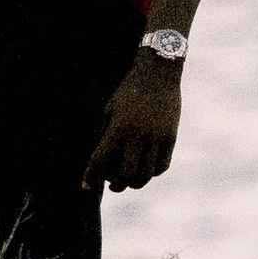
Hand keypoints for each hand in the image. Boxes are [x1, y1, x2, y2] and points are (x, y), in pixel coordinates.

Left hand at [83, 54, 181, 192]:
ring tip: (129, 182)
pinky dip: (152, 173)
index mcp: (118, 129)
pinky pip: (162, 166)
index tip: (86, 185)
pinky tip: (146, 170)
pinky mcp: (170, 138)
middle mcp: (137, 137)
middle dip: (116, 185)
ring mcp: (156, 138)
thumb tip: (100, 159)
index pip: (100, 162)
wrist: (157, 73)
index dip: (91, 176)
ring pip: (146, 175)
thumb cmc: (128, 90)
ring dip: (135, 183)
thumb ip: (106, 134)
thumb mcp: (110, 109)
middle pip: (125, 175)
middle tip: (112, 185)